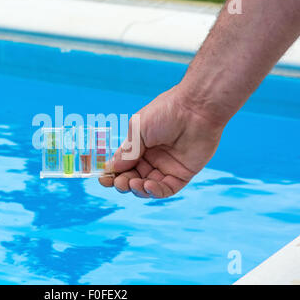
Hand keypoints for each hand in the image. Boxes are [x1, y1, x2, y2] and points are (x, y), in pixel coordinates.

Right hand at [99, 85, 224, 198]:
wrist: (195, 108)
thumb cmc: (166, 112)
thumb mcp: (138, 130)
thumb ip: (127, 151)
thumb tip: (111, 168)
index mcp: (140, 145)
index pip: (123, 164)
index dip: (113, 173)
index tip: (103, 179)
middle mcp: (152, 157)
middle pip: (133, 177)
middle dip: (123, 182)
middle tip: (118, 183)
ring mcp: (167, 166)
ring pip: (148, 186)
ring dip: (138, 188)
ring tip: (134, 183)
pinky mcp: (183, 173)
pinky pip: (167, 189)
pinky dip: (155, 191)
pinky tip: (148, 185)